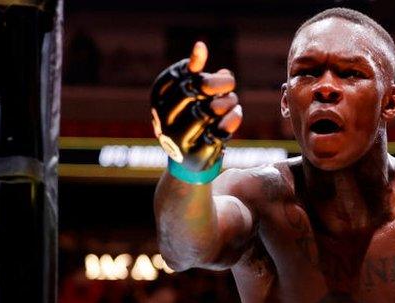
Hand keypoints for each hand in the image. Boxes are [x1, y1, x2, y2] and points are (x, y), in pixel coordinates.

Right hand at [150, 41, 241, 173]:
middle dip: (220, 85)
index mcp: (157, 99)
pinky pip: (220, 131)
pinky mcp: (196, 154)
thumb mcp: (191, 95)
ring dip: (228, 102)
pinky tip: (236, 113)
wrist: (189, 162)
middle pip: (197, 88)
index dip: (203, 72)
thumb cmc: (192, 119)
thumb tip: (200, 47)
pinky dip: (233, 119)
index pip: (181, 74)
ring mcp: (178, 138)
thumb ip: (195, 71)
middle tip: (230, 87)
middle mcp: (163, 119)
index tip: (218, 75)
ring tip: (232, 101)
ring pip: (210, 110)